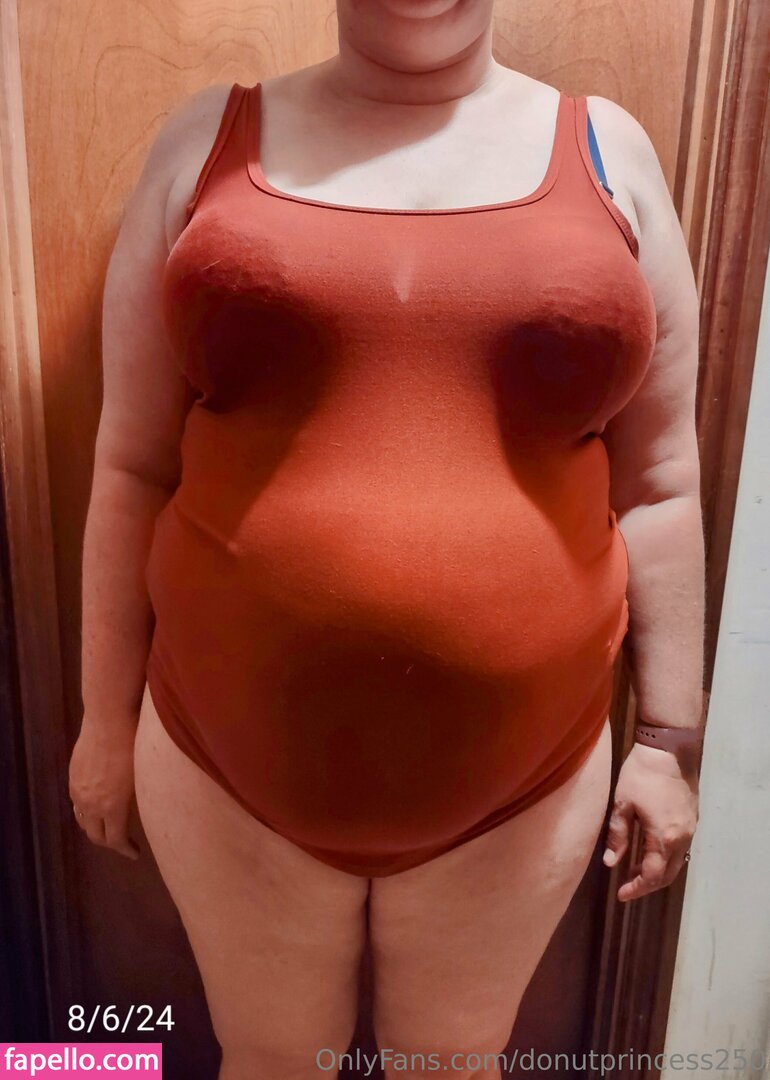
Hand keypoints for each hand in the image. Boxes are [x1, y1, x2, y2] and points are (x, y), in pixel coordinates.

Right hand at [69, 715, 139, 859]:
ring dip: (95, 828)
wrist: (109, 718)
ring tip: (109, 826)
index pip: (115, 840)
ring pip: (83, 820)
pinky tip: (96, 805)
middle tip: (123, 842)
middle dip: (109, 843)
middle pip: (95, 835)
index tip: (135, 853)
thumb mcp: (142, 775)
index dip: (125, 850)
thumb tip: (141, 812)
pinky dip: (86, 811)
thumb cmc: (134, 743)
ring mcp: (78, 790)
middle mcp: (91, 803)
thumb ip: (137, 799)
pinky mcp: (73, 777)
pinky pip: (77, 803)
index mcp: (112, 805)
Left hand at [603, 741, 698, 900]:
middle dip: (648, 884)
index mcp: (664, 837)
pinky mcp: (692, 819)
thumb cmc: (641, 775)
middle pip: (668, 875)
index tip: (621, 894)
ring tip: (635, 870)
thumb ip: (617, 836)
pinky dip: (666, 857)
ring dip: (658, 871)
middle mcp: (682, 838)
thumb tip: (611, 863)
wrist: (669, 750)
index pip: (653, 875)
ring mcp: (691, 829)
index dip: (637, 888)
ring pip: (676, 862)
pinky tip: (650, 851)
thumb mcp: (622, 804)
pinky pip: (681, 849)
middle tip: (628, 886)